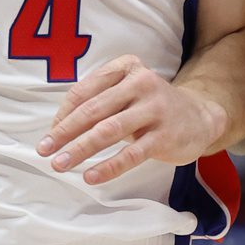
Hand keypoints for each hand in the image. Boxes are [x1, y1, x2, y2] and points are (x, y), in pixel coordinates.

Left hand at [36, 55, 226, 184]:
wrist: (201, 117)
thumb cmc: (151, 106)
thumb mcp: (128, 92)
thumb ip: (98, 101)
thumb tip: (58, 128)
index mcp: (127, 67)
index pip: (86, 90)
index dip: (64, 113)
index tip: (51, 134)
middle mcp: (141, 82)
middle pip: (93, 109)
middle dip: (64, 132)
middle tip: (44, 149)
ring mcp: (154, 109)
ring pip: (108, 131)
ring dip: (80, 149)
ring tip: (59, 164)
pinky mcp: (164, 135)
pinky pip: (131, 154)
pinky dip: (108, 166)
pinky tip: (91, 176)